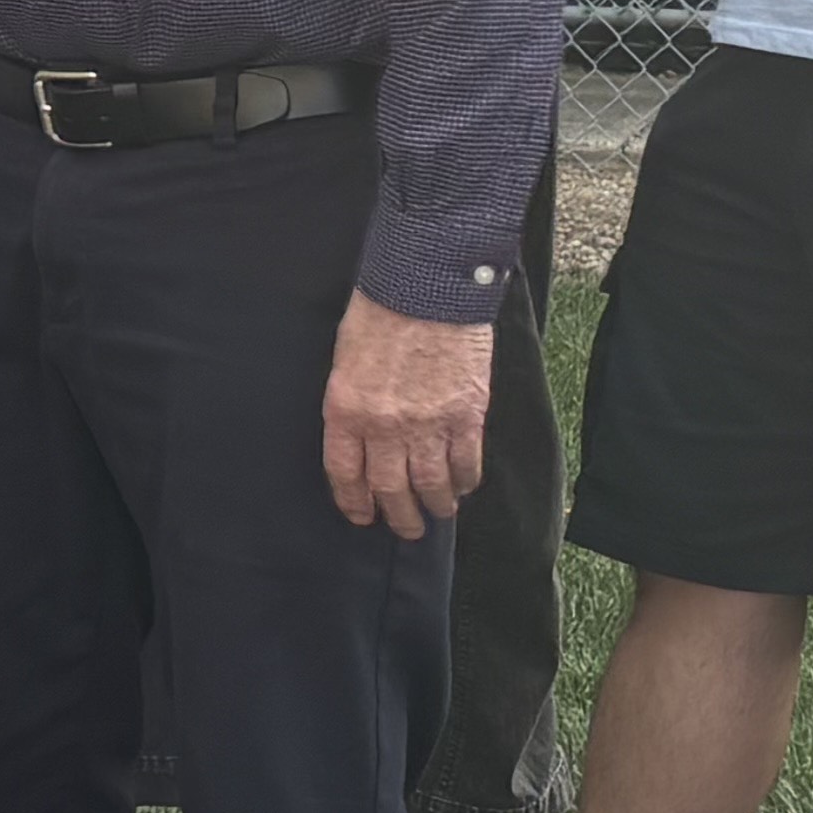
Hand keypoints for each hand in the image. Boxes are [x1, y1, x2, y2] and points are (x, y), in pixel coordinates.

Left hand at [322, 292, 490, 538]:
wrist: (428, 284)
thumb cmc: (380, 312)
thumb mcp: (345, 359)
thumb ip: (353, 404)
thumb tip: (363, 439)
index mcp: (347, 410)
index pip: (346, 474)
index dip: (354, 501)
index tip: (362, 515)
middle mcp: (385, 426)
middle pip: (391, 489)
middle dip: (399, 516)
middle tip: (406, 528)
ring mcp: (429, 424)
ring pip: (432, 485)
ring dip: (435, 506)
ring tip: (438, 513)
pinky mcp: (467, 416)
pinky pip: (467, 464)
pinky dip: (466, 481)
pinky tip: (463, 486)